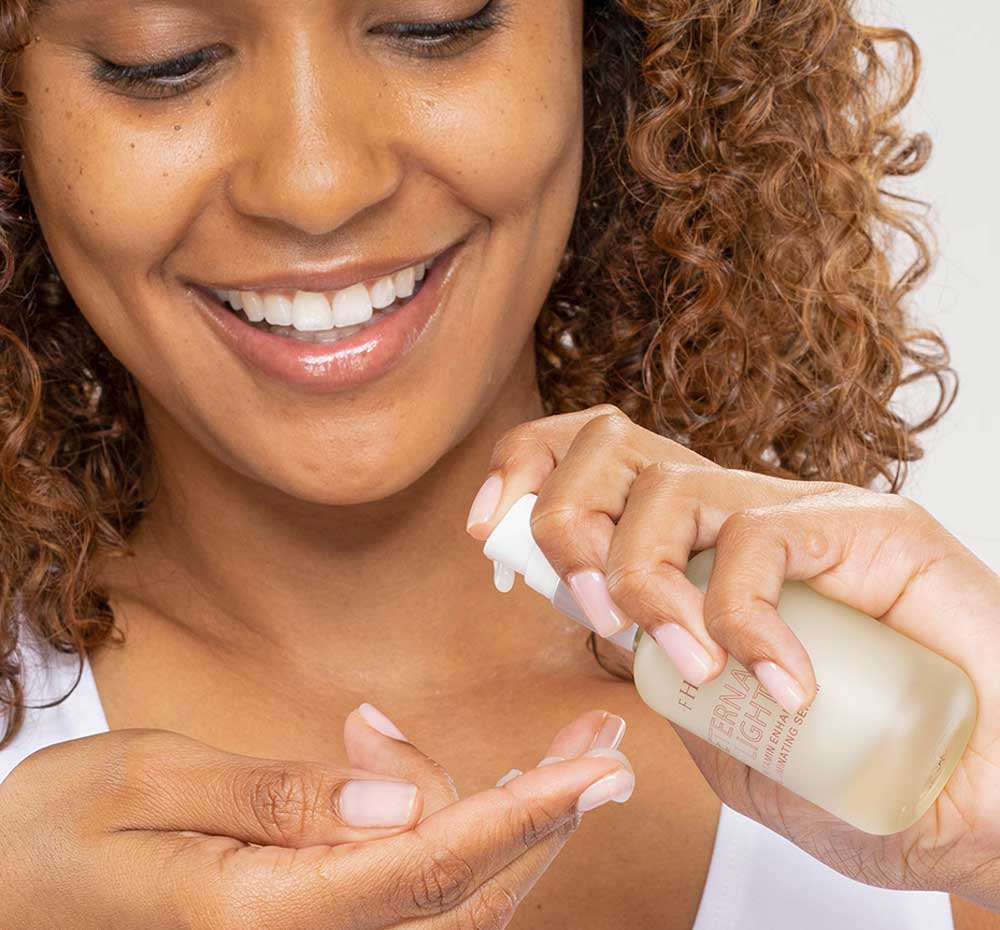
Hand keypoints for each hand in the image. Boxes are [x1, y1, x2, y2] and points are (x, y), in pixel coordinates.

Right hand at [0, 704, 633, 928]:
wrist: (8, 898)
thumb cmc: (55, 839)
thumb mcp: (143, 786)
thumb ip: (274, 799)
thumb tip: (393, 797)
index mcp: (266, 916)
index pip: (430, 865)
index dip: (526, 815)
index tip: (596, 770)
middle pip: (467, 890)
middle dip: (547, 814)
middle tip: (602, 742)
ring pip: (453, 895)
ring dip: (508, 816)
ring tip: (532, 743)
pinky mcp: (314, 925)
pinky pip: (414, 890)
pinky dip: (453, 826)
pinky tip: (431, 771)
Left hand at [466, 404, 999, 911]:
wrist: (979, 802)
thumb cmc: (860, 777)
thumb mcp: (730, 743)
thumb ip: (678, 695)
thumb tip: (619, 653)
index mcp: (695, 554)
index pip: (593, 463)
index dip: (528, 472)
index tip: (489, 534)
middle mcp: (738, 520)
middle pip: (611, 444)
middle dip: (565, 517)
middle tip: (591, 608)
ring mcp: (801, 517)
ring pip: (671, 486)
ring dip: (643, 576)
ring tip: (690, 663)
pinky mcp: (868, 527)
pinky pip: (761, 537)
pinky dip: (742, 614)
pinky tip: (779, 680)